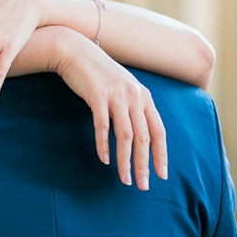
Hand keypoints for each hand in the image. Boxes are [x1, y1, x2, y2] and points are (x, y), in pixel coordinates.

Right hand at [52, 32, 166, 189]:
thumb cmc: (98, 74)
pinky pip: (103, 127)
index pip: (159, 131)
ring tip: (123, 179)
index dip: (161, 155)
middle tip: (142, 186)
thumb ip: (133, 107)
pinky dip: (104, 145)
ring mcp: (117, 96)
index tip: (161, 174)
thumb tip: (139, 134)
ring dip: (126, 161)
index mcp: (144, 96)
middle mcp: (135, 96)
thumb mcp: (122, 88)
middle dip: (144, 165)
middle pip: (144, 138)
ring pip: (126, 136)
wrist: (75, 51)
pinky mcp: (98, 96)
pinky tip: (104, 159)